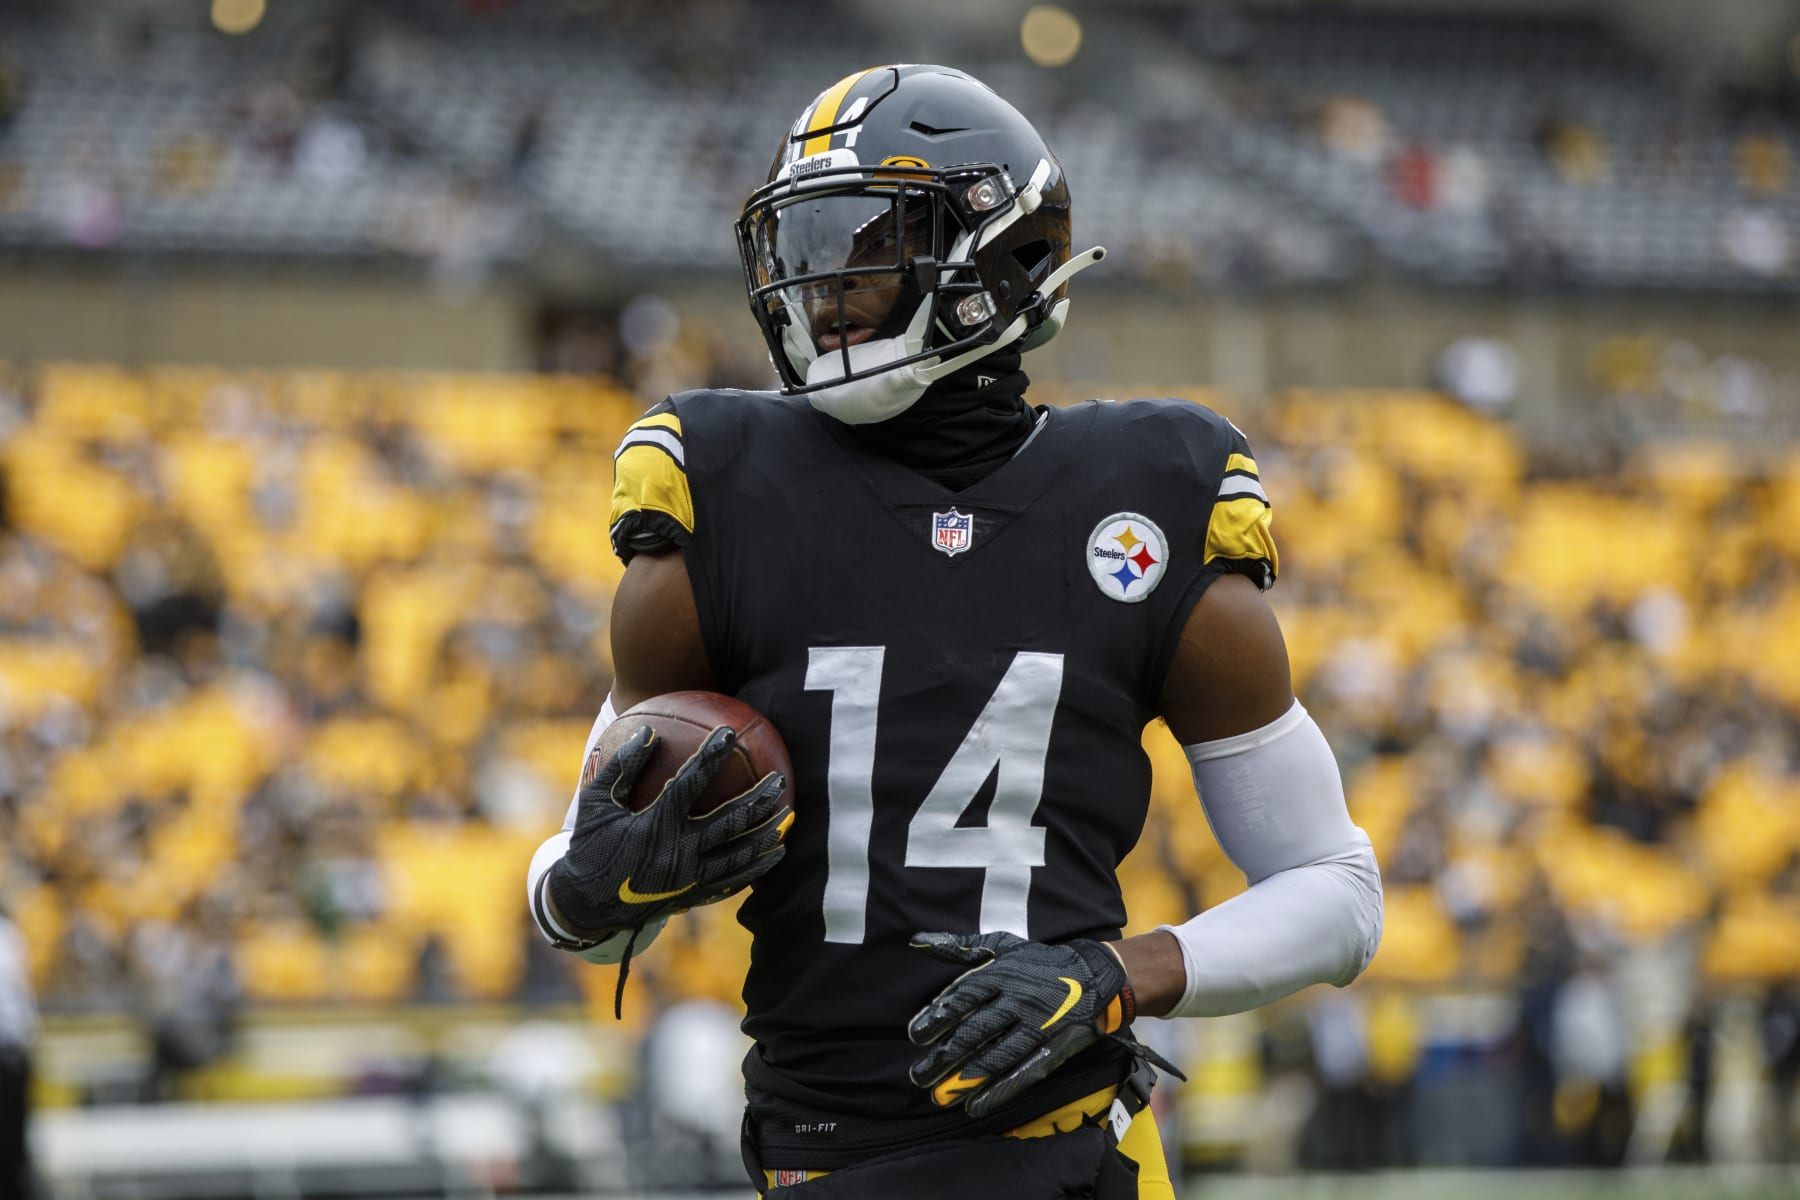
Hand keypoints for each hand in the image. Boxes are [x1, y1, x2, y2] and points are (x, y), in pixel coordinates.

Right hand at [545, 725, 789, 941]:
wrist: (583, 906)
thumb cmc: (589, 846)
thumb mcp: (596, 804)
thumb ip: (622, 767)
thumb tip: (648, 732)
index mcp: (654, 827)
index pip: (690, 783)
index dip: (711, 756)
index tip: (729, 733)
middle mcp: (677, 855)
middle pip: (729, 823)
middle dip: (758, 801)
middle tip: (778, 780)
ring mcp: (688, 880)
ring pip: (739, 857)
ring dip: (766, 836)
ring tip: (788, 818)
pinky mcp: (691, 897)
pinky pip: (732, 882)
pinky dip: (755, 868)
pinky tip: (772, 854)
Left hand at [907, 931, 1134, 1118]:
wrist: (1095, 975)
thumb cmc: (1040, 961)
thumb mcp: (1002, 945)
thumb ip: (959, 946)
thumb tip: (917, 940)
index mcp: (1002, 973)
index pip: (963, 997)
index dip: (938, 1017)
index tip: (915, 1036)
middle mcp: (1017, 999)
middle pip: (975, 1031)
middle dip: (945, 1056)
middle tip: (919, 1076)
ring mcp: (1037, 1025)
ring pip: (996, 1056)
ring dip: (967, 1079)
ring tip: (941, 1096)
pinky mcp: (1052, 1046)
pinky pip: (1023, 1071)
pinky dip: (1000, 1090)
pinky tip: (977, 1105)